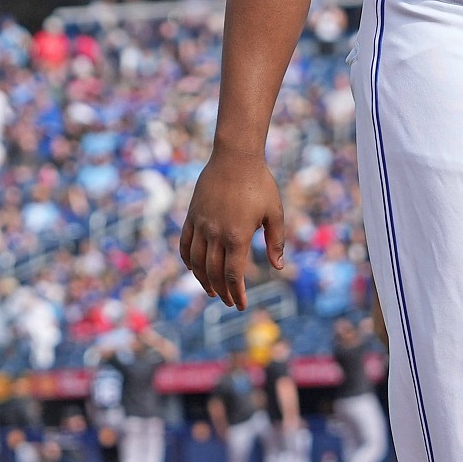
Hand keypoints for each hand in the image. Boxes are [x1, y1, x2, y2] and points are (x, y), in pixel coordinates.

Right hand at [181, 144, 289, 309]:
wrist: (235, 156)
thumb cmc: (260, 183)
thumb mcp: (275, 212)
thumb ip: (276, 241)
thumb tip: (278, 267)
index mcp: (237, 236)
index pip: (233, 275)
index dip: (236, 293)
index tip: (240, 305)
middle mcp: (215, 233)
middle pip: (213, 273)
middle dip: (221, 292)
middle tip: (228, 301)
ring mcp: (201, 224)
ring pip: (196, 262)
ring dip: (202, 280)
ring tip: (211, 291)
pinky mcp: (192, 215)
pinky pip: (184, 243)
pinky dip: (187, 259)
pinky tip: (193, 268)